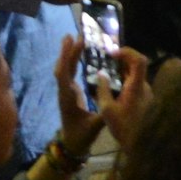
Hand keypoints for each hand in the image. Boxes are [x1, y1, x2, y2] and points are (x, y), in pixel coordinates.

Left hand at [50, 37, 98, 151]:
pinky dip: (73, 61)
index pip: (64, 74)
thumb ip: (105, 113)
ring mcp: (66, 92)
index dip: (67, 57)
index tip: (73, 42)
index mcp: (68, 98)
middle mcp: (64, 92)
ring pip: (65, 69)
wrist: (72, 144)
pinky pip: (69, 73)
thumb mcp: (95, 125)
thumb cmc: (83, 135)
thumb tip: (117, 99)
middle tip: (74, 35)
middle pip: (63, 68)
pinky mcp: (70, 92)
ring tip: (76, 38)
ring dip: (69, 54)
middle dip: (68, 51)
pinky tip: (79, 52)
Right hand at [96, 46, 162, 147]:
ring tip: (107, 74)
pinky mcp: (146, 99)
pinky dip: (126, 81)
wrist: (142, 145)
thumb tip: (101, 74)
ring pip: (136, 75)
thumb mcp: (107, 110)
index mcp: (136, 87)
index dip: (127, 52)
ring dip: (123, 71)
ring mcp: (147, 92)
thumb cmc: (124, 128)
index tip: (112, 54)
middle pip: (136, 65)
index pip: (139, 60)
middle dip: (122, 60)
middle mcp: (144, 86)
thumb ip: (103, 90)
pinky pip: (136, 84)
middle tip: (106, 61)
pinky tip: (114, 88)